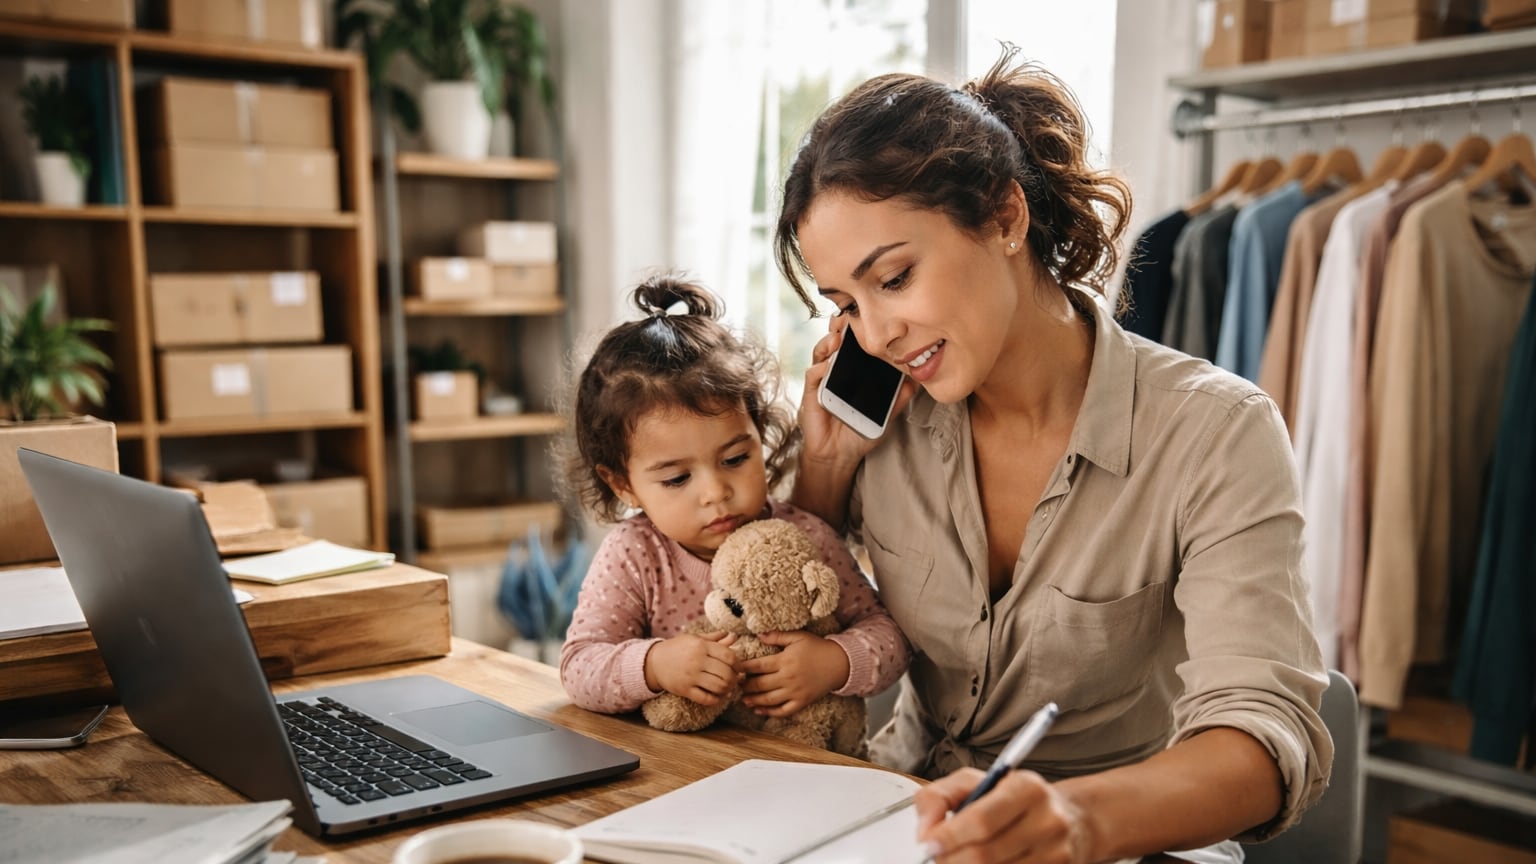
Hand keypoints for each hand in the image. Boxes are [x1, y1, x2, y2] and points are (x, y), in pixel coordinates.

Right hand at [644, 632, 740, 705]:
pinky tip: (718, 696)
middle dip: (734, 678)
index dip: (738, 664)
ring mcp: (690, 676)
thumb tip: (734, 636)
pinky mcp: (685, 690)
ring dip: (728, 689)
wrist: (654, 662)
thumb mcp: (695, 639)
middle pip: (726, 673)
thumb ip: (715, 639)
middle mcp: (697, 660)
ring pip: (719, 686)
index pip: (728, 656)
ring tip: (728, 687)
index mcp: (701, 646)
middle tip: (735, 679)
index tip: (739, 668)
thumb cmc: (678, 648)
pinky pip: (706, 698)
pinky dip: (716, 699)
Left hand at [738, 631, 849, 715]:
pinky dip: (770, 712)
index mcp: (785, 660)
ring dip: (753, 701)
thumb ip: (777, 636)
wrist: (839, 663)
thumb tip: (758, 634)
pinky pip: (783, 711)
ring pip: (768, 700)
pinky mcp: (802, 702)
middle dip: (745, 686)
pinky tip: (759, 710)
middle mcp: (788, 678)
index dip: (743, 668)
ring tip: (743, 700)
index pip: (757, 666)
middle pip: (759, 685)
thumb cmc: (817, 648)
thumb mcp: (798, 637)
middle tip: (735, 685)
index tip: (734, 668)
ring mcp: (795, 692)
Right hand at [800, 316, 916, 467]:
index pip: (853, 343)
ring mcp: (822, 380)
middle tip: (845, 318)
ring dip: (827, 343)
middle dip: (838, 326)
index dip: (856, 328)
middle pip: (835, 340)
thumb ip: (900, 396)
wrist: (840, 454)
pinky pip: (812, 376)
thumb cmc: (860, 430)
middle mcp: (836, 370)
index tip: (865, 316)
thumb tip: (919, 380)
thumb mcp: (886, 412)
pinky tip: (826, 366)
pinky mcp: (812, 393)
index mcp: (853, 370)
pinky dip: (818, 369)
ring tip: (836, 339)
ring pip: (821, 353)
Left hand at [914, 767, 1093, 863]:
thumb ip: (939, 797)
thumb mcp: (974, 783)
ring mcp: (1057, 853)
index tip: (929, 844)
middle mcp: (1048, 820)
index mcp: (1026, 787)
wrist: (1067, 820)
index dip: (949, 837)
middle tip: (937, 857)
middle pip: (986, 855)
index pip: (981, 820)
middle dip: (951, 860)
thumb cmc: (1013, 800)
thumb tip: (925, 830)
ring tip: (959, 859)